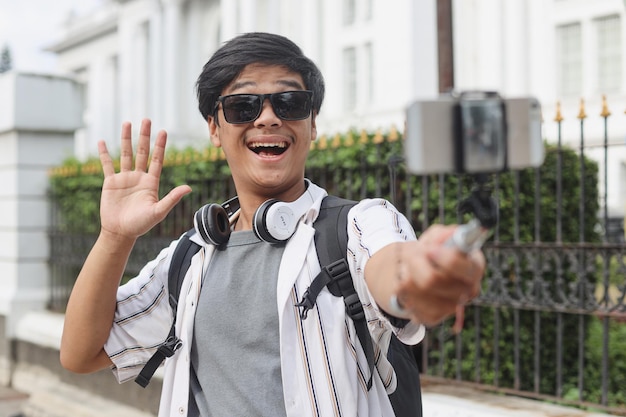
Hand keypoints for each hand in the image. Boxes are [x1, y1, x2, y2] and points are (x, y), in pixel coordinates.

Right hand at [98, 119, 191, 238]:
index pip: (157, 159)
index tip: (163, 131)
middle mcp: (138, 177)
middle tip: (146, 120)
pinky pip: (107, 165)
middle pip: (142, 152)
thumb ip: (172, 198)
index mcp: (151, 182)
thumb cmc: (141, 224)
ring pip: (125, 154)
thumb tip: (188, 188)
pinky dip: (104, 154)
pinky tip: (102, 142)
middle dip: (144, 136)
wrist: (121, 232)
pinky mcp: (110, 183)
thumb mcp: (159, 211)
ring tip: (127, 123)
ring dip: (126, 139)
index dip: (160, 146)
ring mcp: (124, 179)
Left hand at [394, 225, 484, 327]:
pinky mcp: (434, 318)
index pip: (464, 268)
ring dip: (406, 274)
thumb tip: (451, 236)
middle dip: (415, 262)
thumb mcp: (437, 236)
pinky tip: (409, 284)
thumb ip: (443, 235)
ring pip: (416, 290)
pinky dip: (403, 290)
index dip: (445, 258)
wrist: (417, 270)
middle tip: (414, 254)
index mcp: (475, 267)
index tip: (429, 249)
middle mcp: (468, 290)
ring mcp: (452, 307)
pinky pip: (409, 303)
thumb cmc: (433, 251)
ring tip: (410, 267)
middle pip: (432, 280)